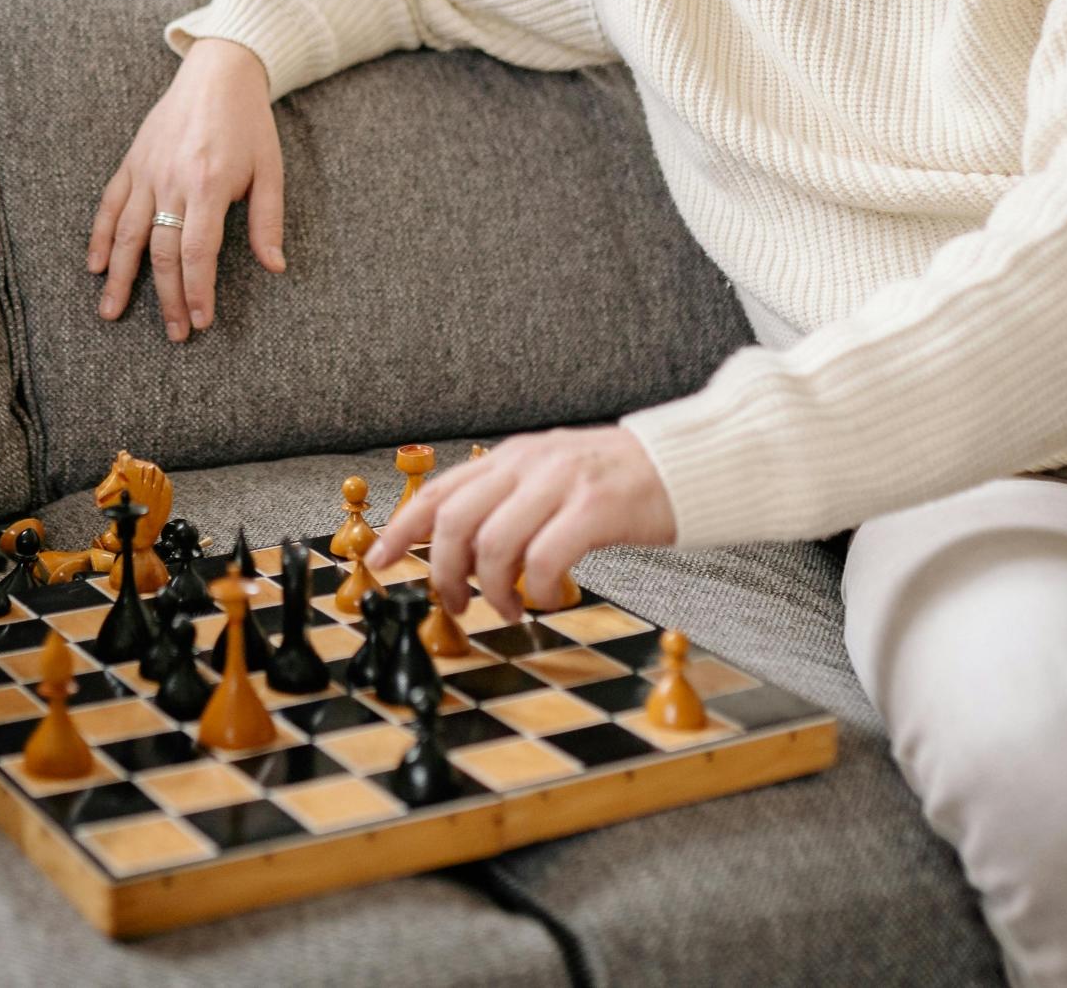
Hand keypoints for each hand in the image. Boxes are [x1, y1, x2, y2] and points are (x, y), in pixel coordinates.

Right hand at [87, 38, 284, 341]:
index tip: (200, 322)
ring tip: (111, 313)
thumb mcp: (270, 170)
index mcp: (209, 184)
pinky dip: (99, 237)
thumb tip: (276, 267)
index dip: (197, 290)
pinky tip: (95, 266)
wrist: (217, 73)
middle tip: (173, 334)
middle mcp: (172, 180)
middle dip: (167, 297)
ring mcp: (146, 171)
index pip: (198, 251)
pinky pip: (109, 205)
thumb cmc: (249, 124)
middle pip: (162, 251)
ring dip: (119, 278)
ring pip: (127, 234)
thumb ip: (269, 221)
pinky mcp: (131, 163)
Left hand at [369, 426, 675, 621]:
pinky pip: (544, 558)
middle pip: (458, 522)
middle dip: (446, 573)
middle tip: (456, 604)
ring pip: (495, 545)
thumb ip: (511, 500)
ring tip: (510, 608)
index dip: (403, 529)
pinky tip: (548, 597)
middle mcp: (531, 464)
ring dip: (492, 590)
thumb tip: (464, 545)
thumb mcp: (553, 477)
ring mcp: (563, 483)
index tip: (380, 559)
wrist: (687, 464)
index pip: (441, 491)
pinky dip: (537, 589)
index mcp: (514, 457)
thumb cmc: (621, 481)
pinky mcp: (597, 508)